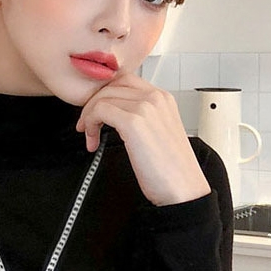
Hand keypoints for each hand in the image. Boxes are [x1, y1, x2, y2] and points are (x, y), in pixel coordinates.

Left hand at [76, 73, 210, 206]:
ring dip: (89, 116)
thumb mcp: (159, 133)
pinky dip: (90, 124)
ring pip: (102, 97)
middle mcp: (156, 98)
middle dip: (93, 104)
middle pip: (112, 85)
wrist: (183, 189)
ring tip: (90, 136)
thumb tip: (118, 116)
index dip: (106, 97)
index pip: (125, 82)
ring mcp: (146, 107)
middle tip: (88, 125)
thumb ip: (143, 118)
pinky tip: (93, 141)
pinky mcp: (134, 122)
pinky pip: (100, 110)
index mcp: (163, 99)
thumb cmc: (172, 170)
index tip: (98, 114)